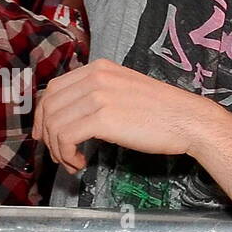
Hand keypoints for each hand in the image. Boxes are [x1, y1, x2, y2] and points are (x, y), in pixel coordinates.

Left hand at [34, 58, 211, 173]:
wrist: (188, 119)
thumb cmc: (162, 111)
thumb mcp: (125, 89)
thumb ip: (98, 92)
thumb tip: (70, 113)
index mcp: (101, 68)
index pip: (54, 88)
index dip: (44, 114)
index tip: (46, 133)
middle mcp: (97, 77)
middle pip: (49, 106)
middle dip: (47, 135)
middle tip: (57, 153)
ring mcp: (99, 96)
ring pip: (55, 125)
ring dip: (58, 150)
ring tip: (72, 161)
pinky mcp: (103, 118)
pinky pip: (66, 139)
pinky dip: (67, 155)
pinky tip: (80, 162)